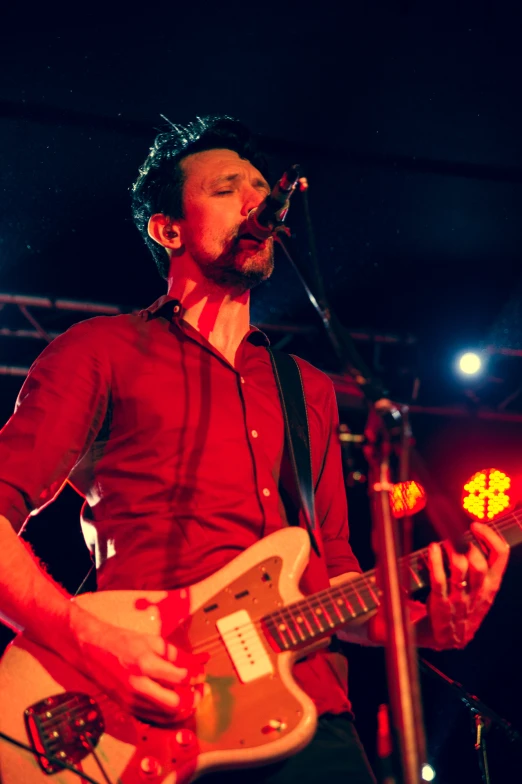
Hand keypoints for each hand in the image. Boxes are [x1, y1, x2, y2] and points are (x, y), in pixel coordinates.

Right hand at [69, 609, 207, 723]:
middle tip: (200, 690)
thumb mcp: (152, 641)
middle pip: (175, 704)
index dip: (196, 676)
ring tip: (191, 697)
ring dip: (183, 708)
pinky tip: (175, 704)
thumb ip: (176, 655)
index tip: (201, 673)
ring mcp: (131, 700)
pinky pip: (153, 719)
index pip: (180, 678)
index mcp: (145, 664)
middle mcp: (138, 686)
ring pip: (165, 716)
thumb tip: (195, 664)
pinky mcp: (127, 708)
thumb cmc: (123, 642)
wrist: (93, 650)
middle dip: (193, 699)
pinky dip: (168, 715)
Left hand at [424, 522, 508, 649]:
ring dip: (451, 550)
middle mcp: (478, 593)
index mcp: (490, 587)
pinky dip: (436, 561)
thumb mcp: (479, 591)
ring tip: (444, 540)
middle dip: (468, 544)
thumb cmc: (460, 607)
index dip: (490, 537)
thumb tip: (474, 536)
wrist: (443, 639)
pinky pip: (439, 580)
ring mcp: (459, 600)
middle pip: (480, 564)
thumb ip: (481, 568)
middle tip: (455, 533)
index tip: (476, 525)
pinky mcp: (441, 605)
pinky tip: (433, 549)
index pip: (501, 557)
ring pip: (461, 569)